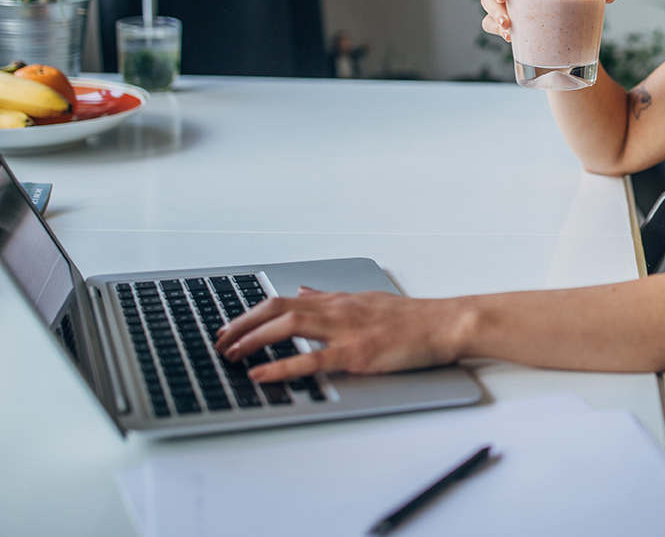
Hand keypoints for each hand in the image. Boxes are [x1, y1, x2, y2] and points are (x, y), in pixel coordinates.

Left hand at [214, 288, 469, 381]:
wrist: (446, 323)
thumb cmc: (413, 318)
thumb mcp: (366, 299)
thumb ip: (330, 298)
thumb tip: (301, 290)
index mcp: (339, 300)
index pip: (285, 300)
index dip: (251, 313)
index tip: (229, 326)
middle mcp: (338, 310)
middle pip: (277, 308)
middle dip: (242, 324)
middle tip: (219, 341)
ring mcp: (347, 330)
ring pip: (289, 326)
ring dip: (253, 339)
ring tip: (230, 354)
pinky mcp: (357, 352)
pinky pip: (312, 358)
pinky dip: (281, 365)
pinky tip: (261, 373)